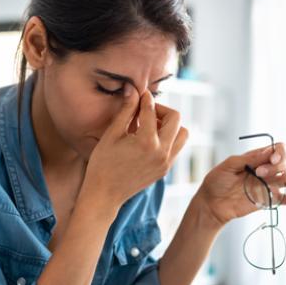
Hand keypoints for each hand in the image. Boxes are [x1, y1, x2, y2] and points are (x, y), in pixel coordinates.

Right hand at [81, 84, 187, 207]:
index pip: (151, 110)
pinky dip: (168, 138)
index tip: (140, 94)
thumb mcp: (112, 134)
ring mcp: (166, 163)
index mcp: (146, 141)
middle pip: (175, 118)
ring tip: (150, 126)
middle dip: (161, 110)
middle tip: (145, 112)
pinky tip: (149, 139)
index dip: (144, 98)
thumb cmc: (102, 164)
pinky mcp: (165, 170)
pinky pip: (176, 148)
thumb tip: (132, 90)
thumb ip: (126, 111)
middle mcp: (162, 152)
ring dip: (170, 125)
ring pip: (182, 134)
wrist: (104, 194)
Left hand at [198, 143, 285, 225]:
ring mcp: (269, 184)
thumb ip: (248, 159)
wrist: (212, 203)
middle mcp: (266, 169)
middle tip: (260, 173)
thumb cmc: (217, 182)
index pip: (278, 149)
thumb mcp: (228, 166)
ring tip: (282, 179)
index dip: (279, 152)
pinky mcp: (269, 200)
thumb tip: (268, 152)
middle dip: (279, 165)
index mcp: (257, 158)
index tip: (271, 159)